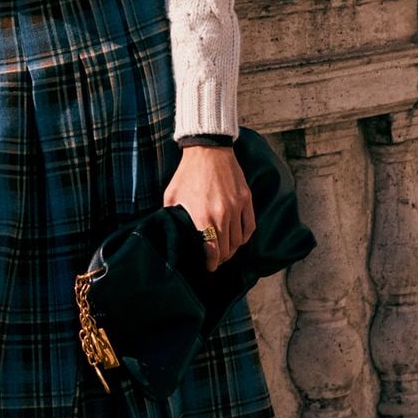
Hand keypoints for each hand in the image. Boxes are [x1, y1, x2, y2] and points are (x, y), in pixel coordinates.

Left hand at [162, 145, 254, 270]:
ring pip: (239, 240)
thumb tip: (168, 231)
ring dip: (232, 249)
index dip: (211, 263)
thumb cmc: (187, 173)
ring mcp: (237, 207)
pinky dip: (244, 237)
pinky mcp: (246, 200)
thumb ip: (172, 217)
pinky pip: (249, 226)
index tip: (208, 267)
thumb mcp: (171, 196)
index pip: (212, 251)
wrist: (208, 150)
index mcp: (203, 216)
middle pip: (227, 249)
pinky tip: (238, 239)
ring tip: (225, 251)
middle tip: (215, 260)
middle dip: (220, 259)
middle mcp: (223, 215)